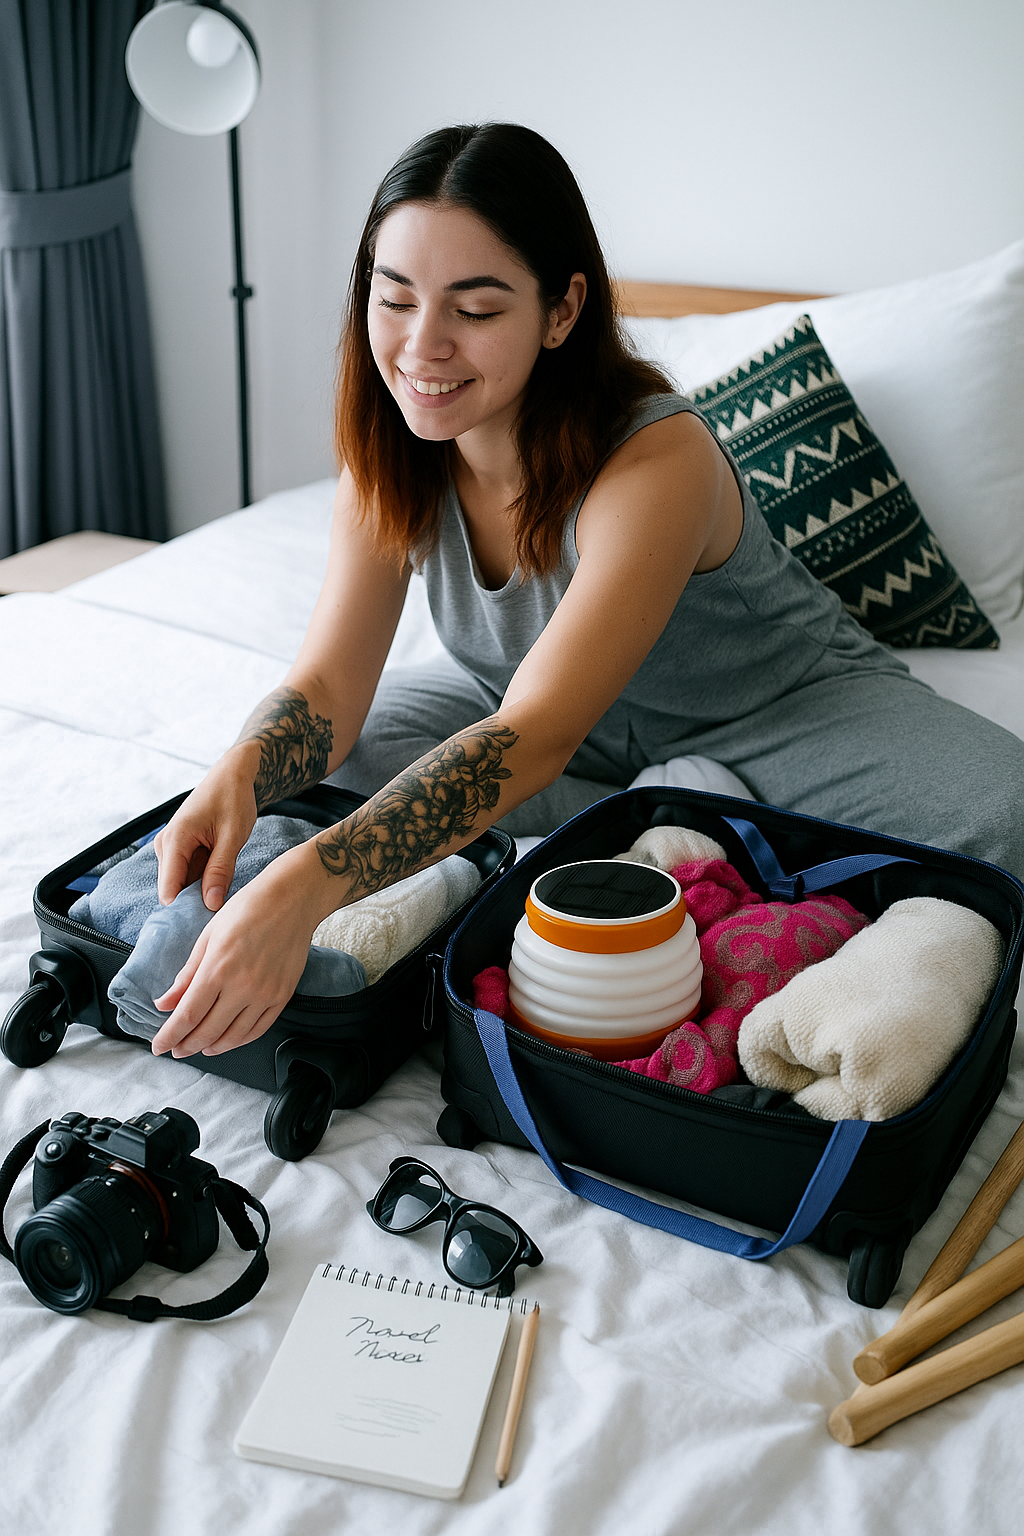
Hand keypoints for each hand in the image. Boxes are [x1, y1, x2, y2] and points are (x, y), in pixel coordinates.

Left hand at [150, 846, 329, 1057]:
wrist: (292, 900)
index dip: (169, 1036)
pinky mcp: (282, 996)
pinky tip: (228, 1040)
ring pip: (233, 1036)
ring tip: (199, 1048)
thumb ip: (187, 974)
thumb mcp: (208, 936)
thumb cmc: (247, 910)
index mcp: (218, 969)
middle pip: (208, 1031)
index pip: (187, 1015)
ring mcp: (265, 994)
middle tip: (175, 1049)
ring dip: (212, 1047)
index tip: (158, 1047)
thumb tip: (164, 1003)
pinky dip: (239, 1040)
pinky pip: (258, 1030)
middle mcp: (242, 987)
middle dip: (186, 1045)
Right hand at [155, 749, 260, 911]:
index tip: (205, 925)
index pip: (169, 889)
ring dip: (200, 890)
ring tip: (224, 888)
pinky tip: (219, 878)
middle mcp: (165, 845)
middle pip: (174, 889)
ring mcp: (171, 846)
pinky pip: (188, 873)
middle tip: (223, 910)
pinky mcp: (179, 848)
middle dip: (194, 901)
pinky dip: (203, 879)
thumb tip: (210, 904)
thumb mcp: (232, 836)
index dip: (184, 910)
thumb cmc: (233, 799)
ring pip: (182, 883)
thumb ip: (220, 870)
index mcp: (175, 840)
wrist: (232, 775)